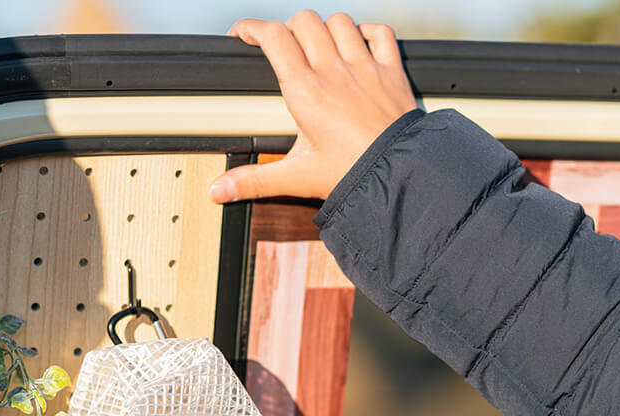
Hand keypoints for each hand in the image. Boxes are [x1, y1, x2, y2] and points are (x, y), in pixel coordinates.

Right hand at [209, 11, 417, 202]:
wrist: (401, 176)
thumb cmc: (352, 175)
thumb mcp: (297, 177)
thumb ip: (254, 181)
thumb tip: (219, 190)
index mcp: (306, 92)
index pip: (273, 38)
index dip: (252, 28)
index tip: (243, 35)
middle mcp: (335, 71)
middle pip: (304, 21)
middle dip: (288, 28)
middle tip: (282, 47)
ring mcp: (365, 67)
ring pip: (340, 22)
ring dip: (325, 29)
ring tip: (319, 47)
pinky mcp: (391, 71)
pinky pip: (380, 32)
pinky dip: (367, 32)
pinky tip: (359, 45)